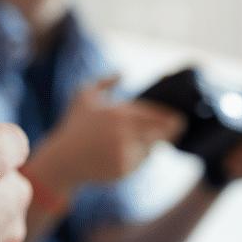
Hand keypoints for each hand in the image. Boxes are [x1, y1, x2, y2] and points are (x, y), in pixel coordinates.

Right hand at [27, 77, 183, 200]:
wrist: (63, 159)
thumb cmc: (74, 125)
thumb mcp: (83, 96)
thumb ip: (105, 81)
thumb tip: (124, 71)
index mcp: (117, 113)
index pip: (155, 114)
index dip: (168, 115)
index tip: (177, 117)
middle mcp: (123, 133)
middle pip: (162, 131)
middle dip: (173, 128)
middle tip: (178, 126)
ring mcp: (125, 153)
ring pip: (153, 147)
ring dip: (154, 143)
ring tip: (143, 139)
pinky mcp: (125, 170)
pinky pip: (142, 162)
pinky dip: (141, 157)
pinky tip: (128, 152)